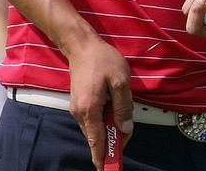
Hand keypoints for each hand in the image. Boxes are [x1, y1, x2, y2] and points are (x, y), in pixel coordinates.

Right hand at [65, 37, 133, 170]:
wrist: (82, 47)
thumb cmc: (104, 61)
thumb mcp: (121, 81)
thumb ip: (123, 107)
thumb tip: (125, 129)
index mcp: (90, 110)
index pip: (96, 141)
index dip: (103, 157)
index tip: (108, 169)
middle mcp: (80, 114)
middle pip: (96, 137)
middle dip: (112, 141)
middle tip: (127, 135)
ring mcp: (77, 110)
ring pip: (95, 129)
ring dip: (109, 130)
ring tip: (124, 122)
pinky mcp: (80, 105)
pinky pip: (93, 120)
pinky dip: (104, 122)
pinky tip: (115, 113)